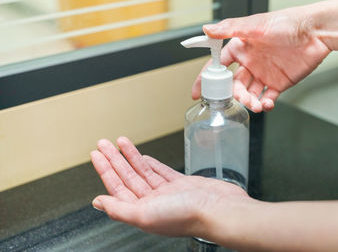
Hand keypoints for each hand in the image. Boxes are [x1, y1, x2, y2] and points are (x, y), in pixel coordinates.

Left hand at [90, 137, 249, 237]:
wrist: (220, 209)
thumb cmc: (188, 216)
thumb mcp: (146, 214)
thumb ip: (120, 209)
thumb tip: (98, 203)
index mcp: (142, 211)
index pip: (117, 187)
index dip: (105, 170)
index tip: (96, 155)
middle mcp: (153, 202)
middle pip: (128, 176)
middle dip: (114, 159)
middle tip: (103, 143)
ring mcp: (168, 193)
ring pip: (143, 171)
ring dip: (131, 156)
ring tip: (120, 142)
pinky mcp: (182, 185)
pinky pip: (161, 172)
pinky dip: (151, 163)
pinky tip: (144, 157)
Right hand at [192, 7, 330, 111]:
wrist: (317, 32)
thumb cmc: (287, 23)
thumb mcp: (256, 25)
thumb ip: (230, 29)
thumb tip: (206, 30)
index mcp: (241, 48)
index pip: (218, 65)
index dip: (207, 78)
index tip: (198, 91)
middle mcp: (250, 62)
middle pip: (234, 84)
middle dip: (235, 95)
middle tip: (241, 99)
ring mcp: (264, 74)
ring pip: (250, 93)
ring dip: (250, 102)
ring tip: (256, 105)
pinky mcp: (279, 83)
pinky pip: (268, 97)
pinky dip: (266, 104)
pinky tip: (267, 104)